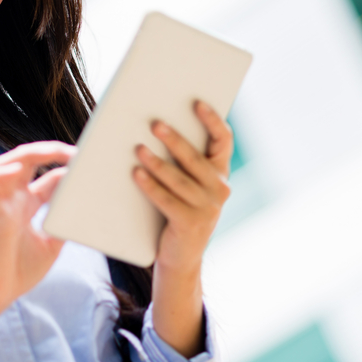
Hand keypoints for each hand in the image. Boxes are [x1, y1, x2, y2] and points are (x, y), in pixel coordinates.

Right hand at [0, 141, 74, 310]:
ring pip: (5, 165)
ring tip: (52, 151)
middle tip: (74, 152)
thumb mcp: (53, 244)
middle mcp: (14, 200)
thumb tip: (88, 208)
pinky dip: (0, 176)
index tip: (88, 162)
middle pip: (27, 161)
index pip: (48, 175)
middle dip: (49, 151)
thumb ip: (64, 223)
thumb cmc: (19, 270)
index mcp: (28, 204)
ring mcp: (1, 206)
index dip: (66, 166)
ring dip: (28, 154)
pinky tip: (16, 170)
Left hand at [134, 101, 232, 272]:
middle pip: (196, 158)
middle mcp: (220, 189)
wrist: (181, 257)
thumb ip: (183, 162)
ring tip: (138, 148)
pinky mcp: (190, 224)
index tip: (197, 103)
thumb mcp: (188, 186)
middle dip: (175, 140)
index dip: (213, 120)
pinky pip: (167, 200)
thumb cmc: (178, 212)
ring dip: (157, 163)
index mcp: (221, 174)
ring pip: (180, 179)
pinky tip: (136, 174)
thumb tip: (156, 128)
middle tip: (155, 123)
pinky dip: (151, 187)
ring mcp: (208, 208)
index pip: (224, 141)